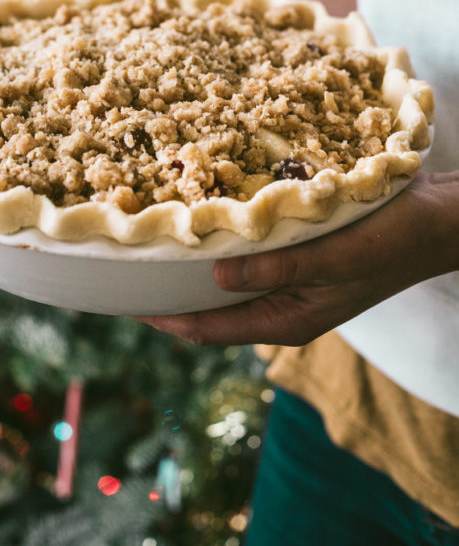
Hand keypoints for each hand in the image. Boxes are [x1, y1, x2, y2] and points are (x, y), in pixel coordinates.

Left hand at [135, 172, 458, 346]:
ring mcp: (290, 285)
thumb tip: (214, 274)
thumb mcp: (334, 257)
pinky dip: (218, 246)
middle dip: (167, 293)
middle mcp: (282, 308)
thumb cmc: (391, 241)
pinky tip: (201, 219)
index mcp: (287, 320)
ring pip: (224, 283)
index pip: (207, 328)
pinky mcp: (298, 260)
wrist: (437, 221)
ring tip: (150, 242)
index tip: (119, 299)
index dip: (161, 317)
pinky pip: (245, 259)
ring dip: (190, 267)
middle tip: (123, 265)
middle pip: (209, 309)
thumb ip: (276, 270)